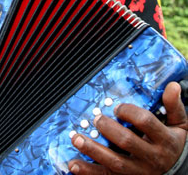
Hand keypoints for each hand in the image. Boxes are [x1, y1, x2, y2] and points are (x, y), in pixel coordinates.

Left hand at [69, 82, 187, 173]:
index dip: (130, 112)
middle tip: (95, 118)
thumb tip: (173, 85)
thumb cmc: (173, 140)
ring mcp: (138, 171)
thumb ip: (174, 105)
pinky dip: (88, 171)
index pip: (146, 123)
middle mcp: (152, 158)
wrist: (178, 167)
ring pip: (114, 163)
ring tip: (76, 138)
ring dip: (93, 150)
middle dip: (108, 129)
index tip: (117, 107)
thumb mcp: (179, 123)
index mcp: (164, 140)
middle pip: (127, 142)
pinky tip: (73, 164)